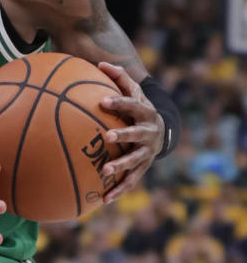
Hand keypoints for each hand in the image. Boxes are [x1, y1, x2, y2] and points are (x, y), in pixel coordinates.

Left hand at [97, 62, 163, 202]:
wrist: (163, 130)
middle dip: (123, 135)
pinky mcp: (143, 168)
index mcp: (144, 112)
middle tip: (106, 137)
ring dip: (121, 166)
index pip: (131, 104)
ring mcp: (147, 152)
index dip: (119, 102)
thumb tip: (99, 63)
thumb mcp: (133, 91)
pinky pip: (131, 181)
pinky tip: (104, 199)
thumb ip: (118, 77)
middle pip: (136, 134)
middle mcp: (148, 133)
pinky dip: (118, 190)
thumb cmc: (138, 107)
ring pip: (135, 160)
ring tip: (104, 171)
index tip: (102, 101)